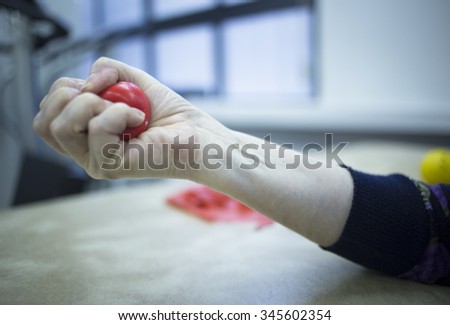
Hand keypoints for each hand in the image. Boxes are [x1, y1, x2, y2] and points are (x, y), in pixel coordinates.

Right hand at [33, 57, 226, 179]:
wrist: (197, 135)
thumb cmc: (168, 114)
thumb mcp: (132, 80)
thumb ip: (106, 71)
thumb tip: (87, 83)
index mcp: (84, 134)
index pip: (46, 112)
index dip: (66, 89)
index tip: (101, 87)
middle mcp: (84, 151)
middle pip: (44, 121)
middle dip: (72, 95)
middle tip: (110, 98)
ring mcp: (95, 161)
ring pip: (61, 125)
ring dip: (93, 103)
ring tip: (126, 109)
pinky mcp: (110, 166)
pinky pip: (97, 128)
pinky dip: (119, 112)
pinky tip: (139, 119)